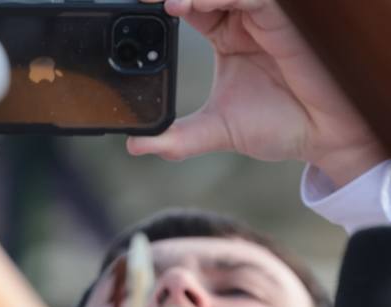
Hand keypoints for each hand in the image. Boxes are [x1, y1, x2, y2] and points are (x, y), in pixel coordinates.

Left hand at [128, 0, 382, 187]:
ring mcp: (263, 20)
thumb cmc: (277, 126)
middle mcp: (244, 23)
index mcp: (226, 38)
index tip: (137, 7)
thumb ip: (175, 139)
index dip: (165, 3)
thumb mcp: (214, 132)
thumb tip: (134, 146)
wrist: (319, 136)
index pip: (190, 8)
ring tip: (172, 4)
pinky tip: (199, 4)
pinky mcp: (283, 23)